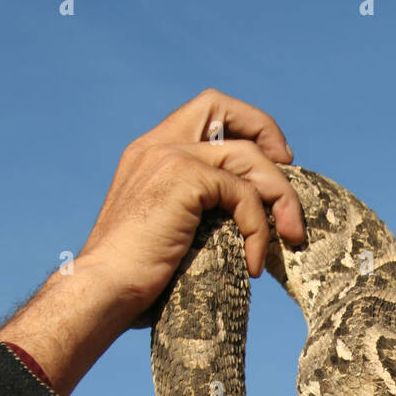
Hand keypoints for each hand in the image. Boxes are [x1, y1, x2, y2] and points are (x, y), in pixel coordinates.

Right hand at [80, 89, 305, 328]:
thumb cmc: (132, 279)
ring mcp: (169, 157)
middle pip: (220, 106)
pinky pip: (243, 194)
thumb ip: (195, 211)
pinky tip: (253, 266)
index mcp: (148, 154)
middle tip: (288, 172)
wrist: (104, 290)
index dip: (242, 129)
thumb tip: (238, 223)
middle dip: (264, 130)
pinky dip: (258, 229)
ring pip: (248, 156)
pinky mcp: (183, 178)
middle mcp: (156, 146)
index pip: (202, 115)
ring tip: (291, 238)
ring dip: (281, 196)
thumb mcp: (166, 231)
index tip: (268, 165)